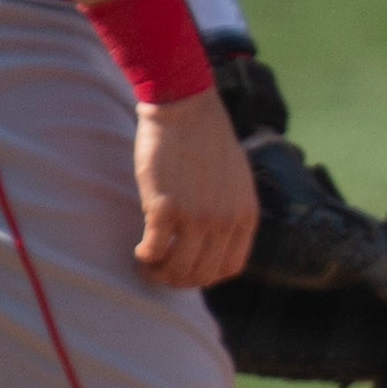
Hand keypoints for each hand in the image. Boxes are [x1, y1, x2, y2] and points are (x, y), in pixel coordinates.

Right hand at [136, 88, 262, 290]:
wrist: (186, 109)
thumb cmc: (206, 141)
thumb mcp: (236, 182)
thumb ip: (231, 212)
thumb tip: (214, 241)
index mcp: (246, 217)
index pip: (230, 268)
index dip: (206, 276)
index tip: (188, 269)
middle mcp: (226, 222)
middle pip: (201, 274)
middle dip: (178, 278)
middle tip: (160, 270)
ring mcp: (197, 218)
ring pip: (177, 269)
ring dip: (158, 273)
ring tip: (147, 263)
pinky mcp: (166, 209)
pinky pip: (153, 251)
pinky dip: (145, 257)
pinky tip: (140, 251)